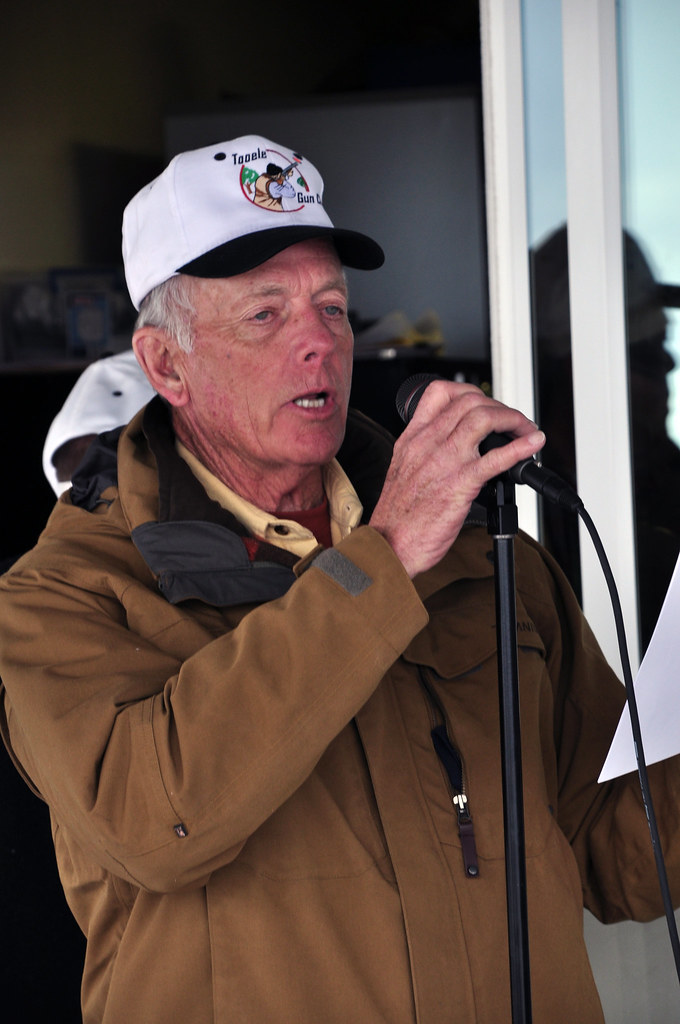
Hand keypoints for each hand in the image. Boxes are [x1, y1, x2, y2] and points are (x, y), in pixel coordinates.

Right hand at [368, 380, 544, 577]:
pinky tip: (533, 446)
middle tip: (513, 422)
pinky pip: (496, 457)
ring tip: (525, 431)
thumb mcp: (403, 471)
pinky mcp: (460, 484)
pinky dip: (520, 448)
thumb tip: (452, 448)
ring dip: (513, 420)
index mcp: (413, 439)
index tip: (485, 404)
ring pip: (483, 418)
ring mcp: (445, 461)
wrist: (389, 544)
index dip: (470, 391)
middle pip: (469, 401)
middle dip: (499, 406)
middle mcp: (428, 443)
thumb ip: (424, 454)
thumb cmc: (397, 517)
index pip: (440, 392)